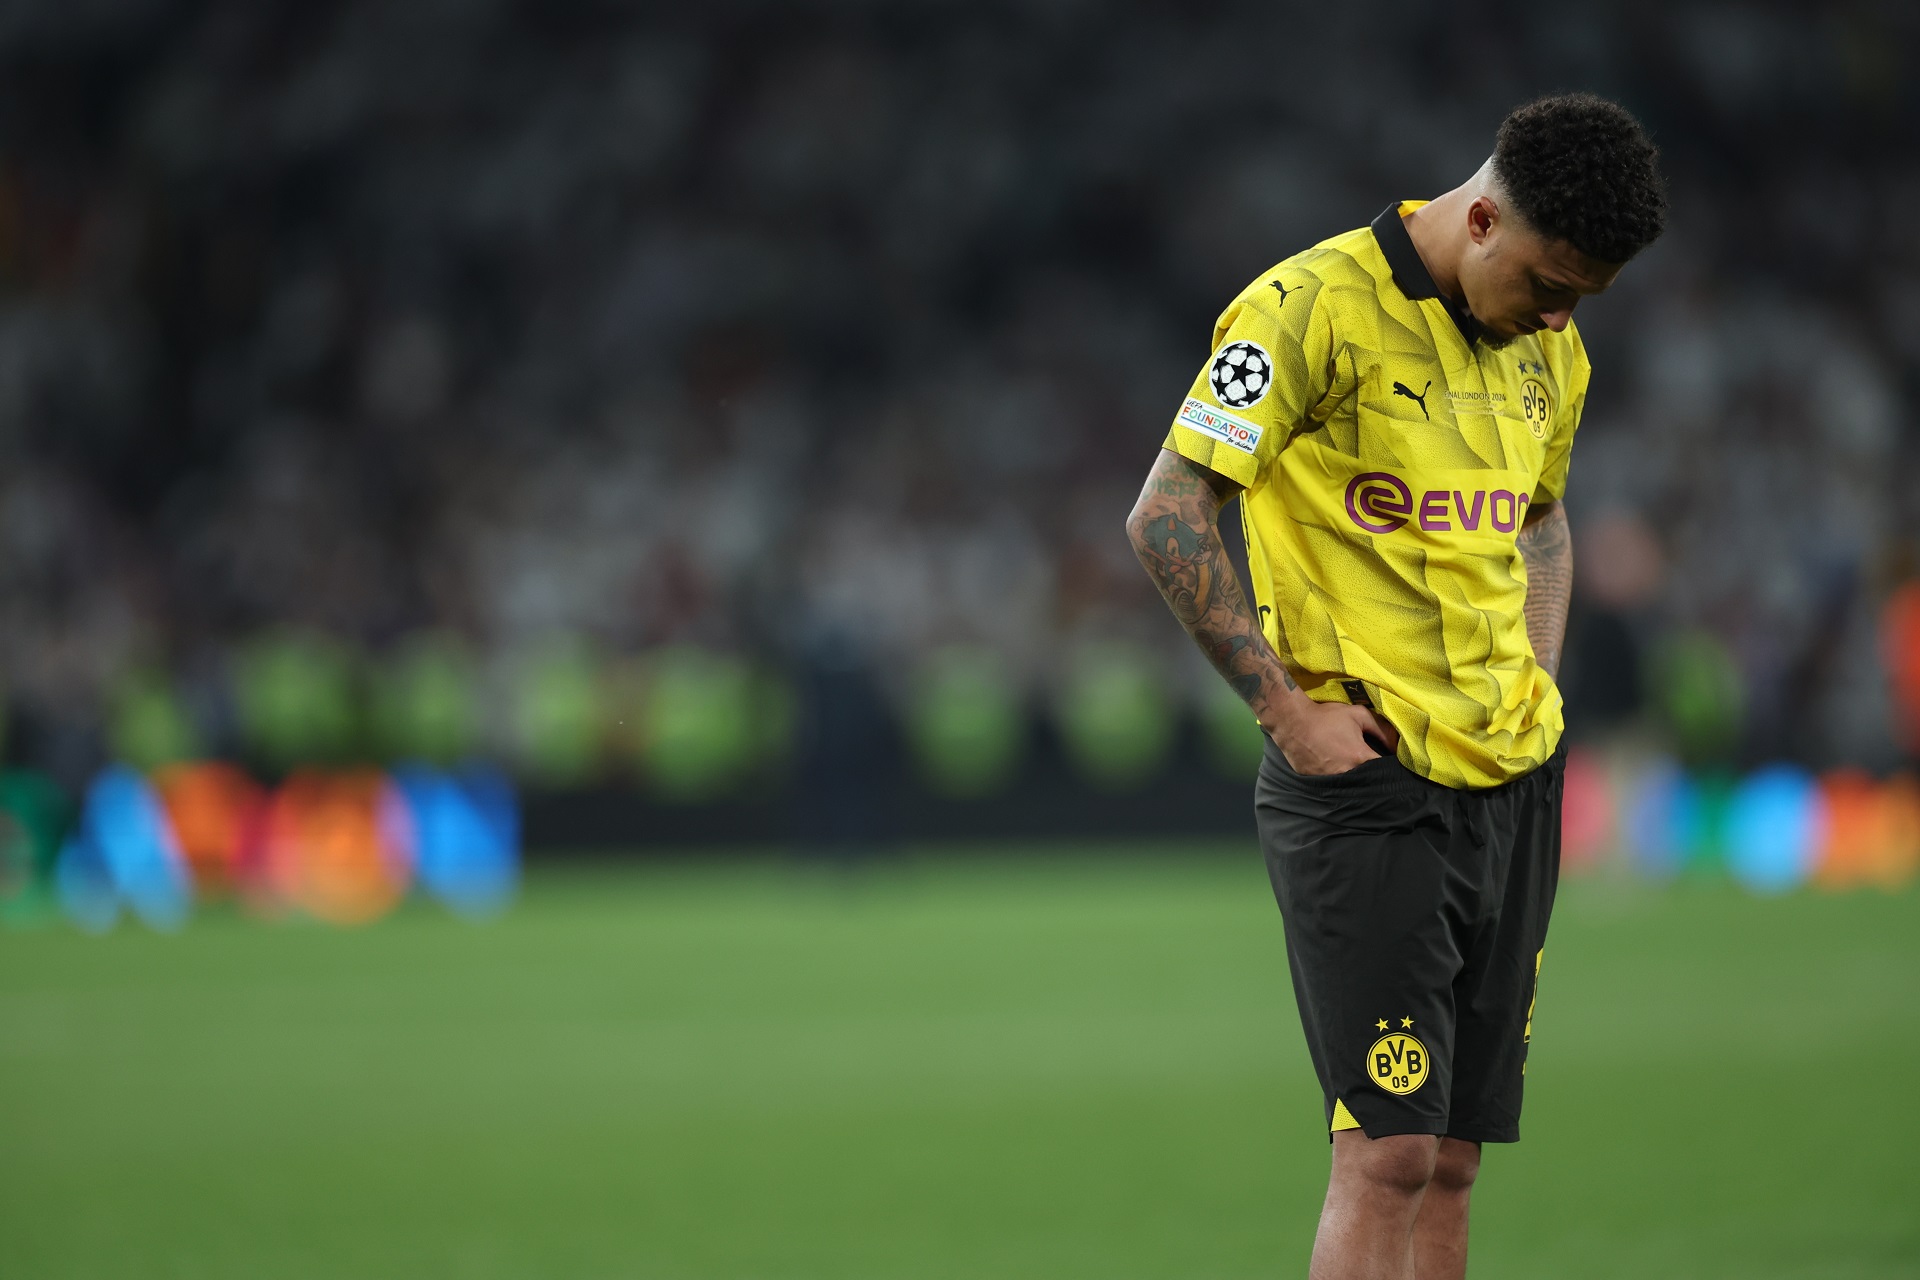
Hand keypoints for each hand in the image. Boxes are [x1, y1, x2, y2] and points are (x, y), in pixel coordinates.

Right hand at [1269, 697, 1399, 776]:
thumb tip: (1396, 745)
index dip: (1390, 770)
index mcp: (1359, 757)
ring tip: (1353, 771)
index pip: (1384, 773)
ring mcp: (1330, 781)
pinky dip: (1338, 782)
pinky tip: (1336, 771)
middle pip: (1368, 784)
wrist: (1291, 722)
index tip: (1392, 767)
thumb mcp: (1357, 715)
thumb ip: (1381, 729)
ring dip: (1356, 782)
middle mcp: (1346, 773)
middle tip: (1373, 770)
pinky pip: (1334, 787)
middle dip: (1373, 778)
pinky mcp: (1317, 784)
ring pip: (1351, 788)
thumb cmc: (1325, 717)